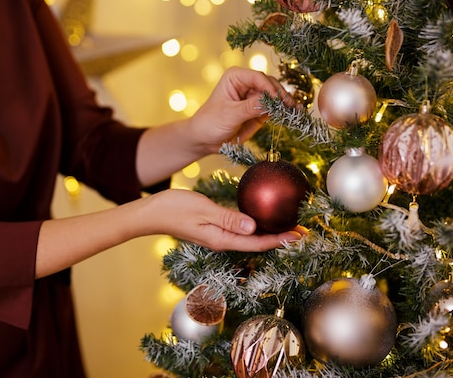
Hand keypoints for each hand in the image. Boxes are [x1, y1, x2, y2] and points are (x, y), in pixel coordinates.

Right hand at [142, 189, 306, 251]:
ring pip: (250, 238)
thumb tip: (254, 228)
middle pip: (257, 243)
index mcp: (222, 239)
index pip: (258, 243)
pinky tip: (261, 216)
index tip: (300, 234)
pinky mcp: (214, 229)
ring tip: (287, 224)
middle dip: (280, 237)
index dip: (280, 239)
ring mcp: (218, 236)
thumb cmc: (174, 209)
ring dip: (270, 232)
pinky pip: (241, 230)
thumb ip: (229, 219)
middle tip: (302, 229)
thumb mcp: (203, 210)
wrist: (151, 213)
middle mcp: (223, 241)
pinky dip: (256, 225)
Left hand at [188, 67, 291, 154]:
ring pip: (275, 96)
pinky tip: (294, 114)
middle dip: (281, 95)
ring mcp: (254, 97)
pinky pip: (275, 108)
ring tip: (297, 111)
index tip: (277, 100)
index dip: (269, 88)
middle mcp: (247, 83)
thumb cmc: (210, 122)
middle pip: (270, 85)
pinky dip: (284, 111)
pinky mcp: (259, 110)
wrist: (204, 140)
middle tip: (292, 106)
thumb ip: (250, 108)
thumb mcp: (230, 115)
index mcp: (236, 77)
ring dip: (286, 103)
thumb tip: (270, 102)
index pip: (258, 77)